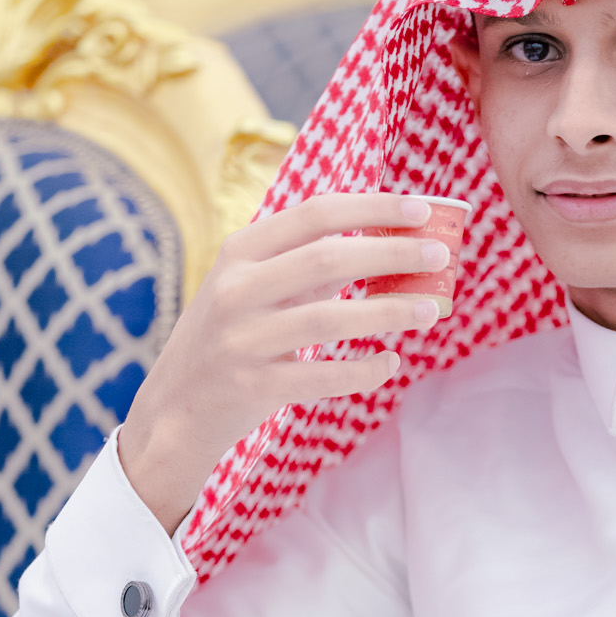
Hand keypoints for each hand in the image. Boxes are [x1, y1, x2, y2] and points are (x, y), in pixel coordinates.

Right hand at [119, 195, 445, 532]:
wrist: (173, 409)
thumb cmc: (231, 337)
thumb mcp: (254, 287)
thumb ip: (310, 265)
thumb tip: (390, 244)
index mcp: (241, 251)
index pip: (316, 213)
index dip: (374, 207)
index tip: (423, 209)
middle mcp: (236, 289)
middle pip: (329, 257)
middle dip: (394, 252)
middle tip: (442, 255)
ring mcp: (242, 339)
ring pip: (330, 318)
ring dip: (390, 312)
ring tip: (432, 309)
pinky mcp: (253, 386)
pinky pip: (323, 376)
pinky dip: (364, 369)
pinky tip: (391, 363)